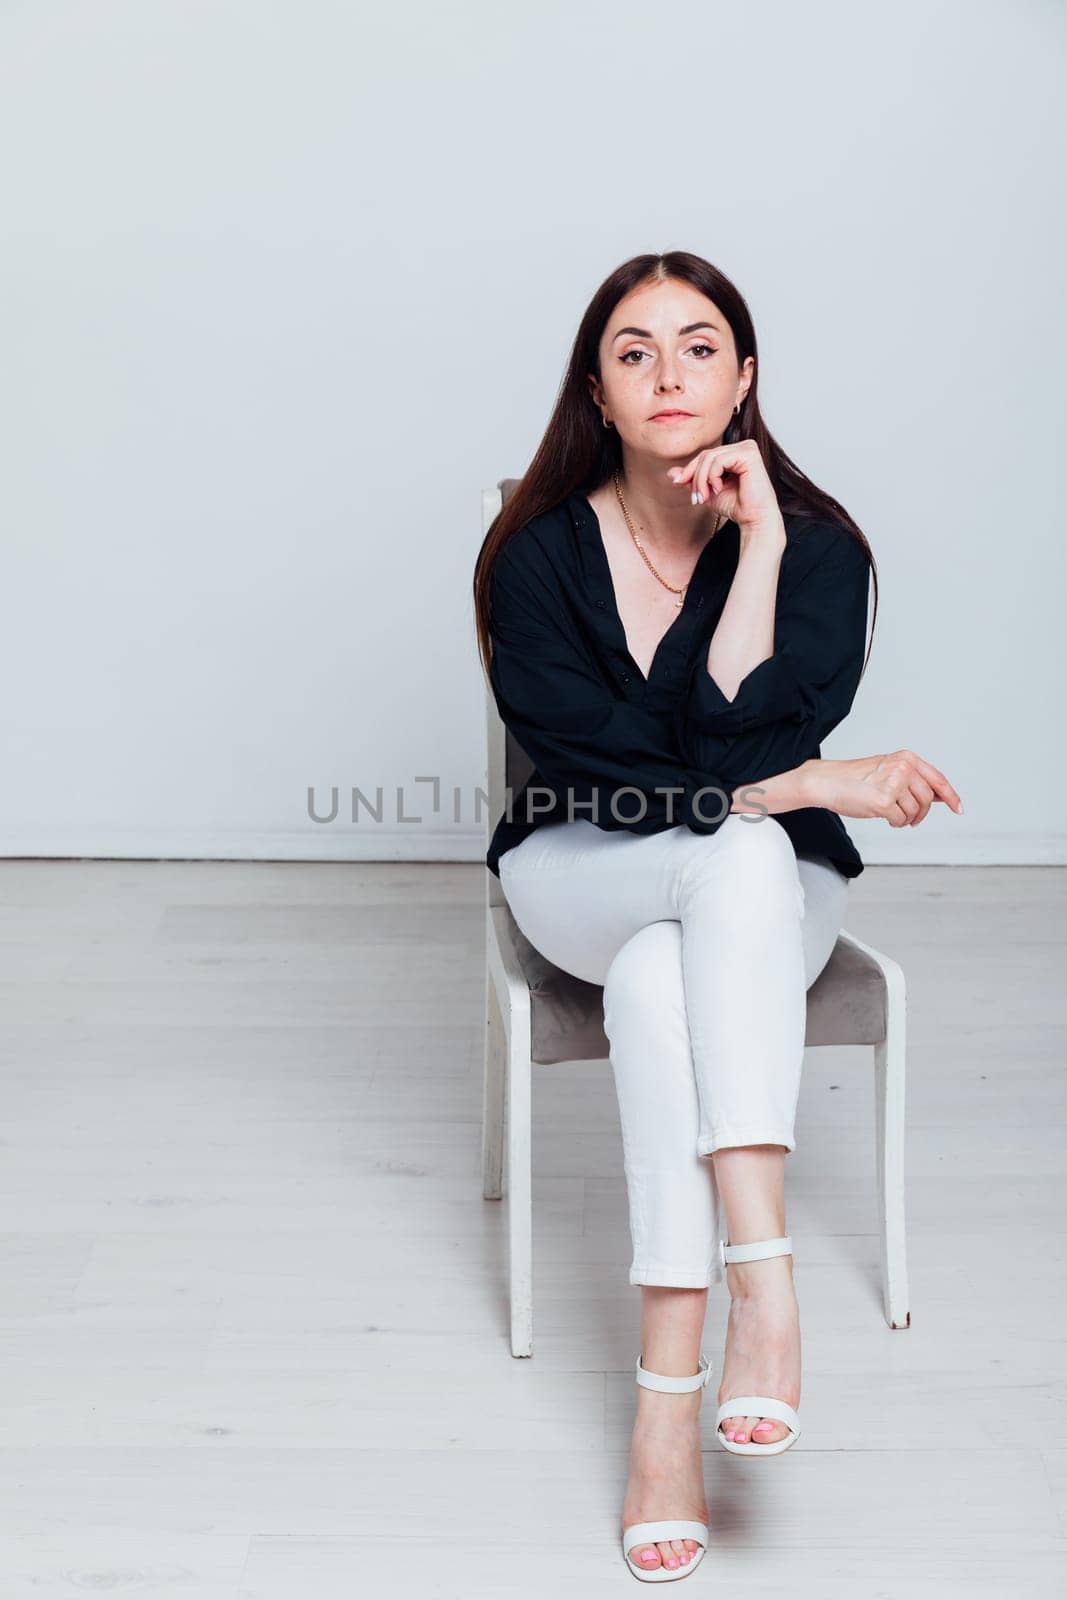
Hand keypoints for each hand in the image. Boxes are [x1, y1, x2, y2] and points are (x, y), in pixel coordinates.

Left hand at [666, 438, 780, 535]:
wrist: (754, 520)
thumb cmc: (736, 507)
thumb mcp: (708, 491)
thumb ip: (692, 481)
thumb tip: (671, 473)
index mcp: (735, 453)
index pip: (705, 455)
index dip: (690, 470)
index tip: (679, 484)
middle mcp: (743, 447)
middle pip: (706, 455)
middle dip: (695, 477)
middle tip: (696, 498)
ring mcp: (747, 448)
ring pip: (710, 457)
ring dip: (702, 479)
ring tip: (705, 497)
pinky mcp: (749, 454)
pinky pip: (719, 460)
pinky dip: (713, 476)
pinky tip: (719, 489)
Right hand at [799, 751, 963, 827]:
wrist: (827, 781)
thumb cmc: (854, 779)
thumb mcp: (888, 772)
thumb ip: (914, 781)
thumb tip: (939, 796)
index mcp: (906, 757)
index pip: (937, 779)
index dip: (951, 796)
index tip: (958, 808)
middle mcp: (903, 767)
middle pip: (927, 799)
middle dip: (920, 813)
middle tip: (909, 818)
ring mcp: (894, 783)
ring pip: (915, 811)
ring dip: (906, 819)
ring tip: (891, 814)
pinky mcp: (884, 800)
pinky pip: (901, 820)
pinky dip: (895, 823)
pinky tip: (882, 816)